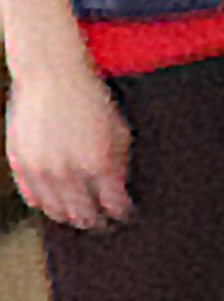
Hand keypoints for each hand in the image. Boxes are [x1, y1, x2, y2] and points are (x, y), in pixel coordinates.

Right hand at [6, 65, 125, 229]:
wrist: (51, 76)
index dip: (121, 212)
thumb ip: (119, 161)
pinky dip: (43, 204)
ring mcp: (41, 169)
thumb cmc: (90, 98)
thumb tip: (119, 187)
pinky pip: (30, 196)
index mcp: (98, 163)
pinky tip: (53, 205)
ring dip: (69, 216)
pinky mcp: (20, 163)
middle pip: (83, 213)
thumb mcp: (118, 127)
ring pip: (54, 210)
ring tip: (78, 217)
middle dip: (96, 221)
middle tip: (102, 224)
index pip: (113, 203)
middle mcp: (68, 171)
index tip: (125, 215)